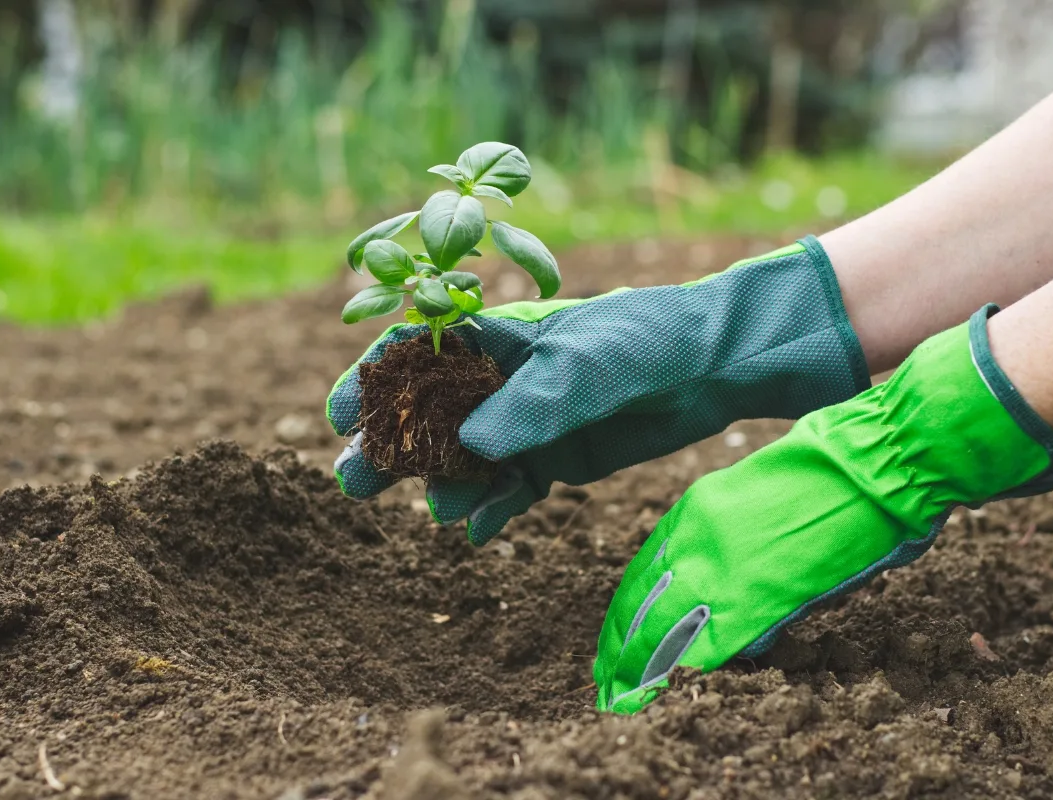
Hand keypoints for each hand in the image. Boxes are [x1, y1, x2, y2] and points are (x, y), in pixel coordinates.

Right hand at [328, 237, 870, 543]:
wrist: (714, 366)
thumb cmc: (648, 340)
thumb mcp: (589, 363)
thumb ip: (532, 403)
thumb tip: (471, 445)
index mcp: (497, 336)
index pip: (418, 354)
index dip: (374, 383)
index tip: (339, 417)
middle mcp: (502, 381)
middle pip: (429, 415)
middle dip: (391, 447)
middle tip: (353, 482)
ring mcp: (526, 422)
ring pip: (464, 460)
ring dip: (443, 485)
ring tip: (439, 511)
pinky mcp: (554, 458)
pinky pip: (509, 489)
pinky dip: (492, 509)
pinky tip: (479, 531)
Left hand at [594, 306, 1052, 712]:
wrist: (872, 458)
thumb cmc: (828, 470)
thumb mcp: (753, 494)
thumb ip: (727, 536)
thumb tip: (722, 579)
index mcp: (695, 511)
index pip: (642, 573)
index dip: (625, 613)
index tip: (614, 641)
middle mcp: (695, 539)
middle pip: (640, 606)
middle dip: (620, 649)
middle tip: (606, 682)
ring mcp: (723, 568)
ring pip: (661, 630)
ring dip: (642, 666)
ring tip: (625, 696)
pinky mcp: (759, 596)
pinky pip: (712, 642)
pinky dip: (691, 667)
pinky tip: (675, 686)